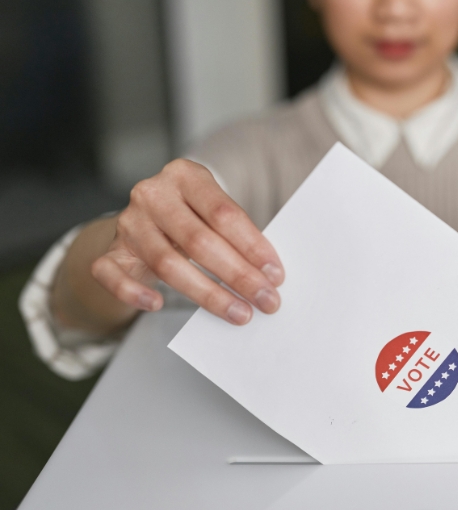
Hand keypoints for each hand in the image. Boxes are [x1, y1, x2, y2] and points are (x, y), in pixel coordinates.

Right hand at [91, 159, 283, 324]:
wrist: (145, 220)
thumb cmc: (192, 216)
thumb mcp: (213, 211)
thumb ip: (236, 234)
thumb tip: (269, 275)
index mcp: (186, 175)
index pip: (224, 213)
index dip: (252, 246)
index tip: (275, 274)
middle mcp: (153, 194)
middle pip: (199, 241)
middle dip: (238, 275)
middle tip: (266, 300)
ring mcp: (127, 222)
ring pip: (166, 263)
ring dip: (208, 294)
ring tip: (239, 313)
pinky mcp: (109, 250)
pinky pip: (112, 274)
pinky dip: (133, 292)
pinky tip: (157, 305)